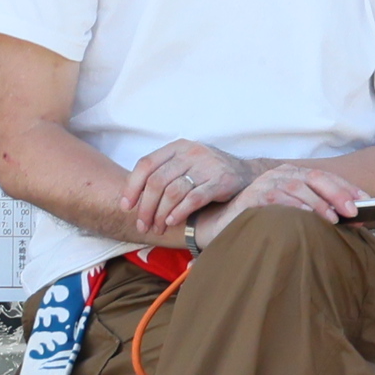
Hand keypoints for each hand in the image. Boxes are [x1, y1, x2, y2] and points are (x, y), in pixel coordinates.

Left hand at [121, 139, 241, 234]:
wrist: (249, 175)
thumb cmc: (208, 174)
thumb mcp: (185, 165)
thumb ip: (163, 174)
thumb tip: (132, 198)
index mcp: (178, 147)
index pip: (146, 164)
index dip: (132, 187)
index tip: (126, 206)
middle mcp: (191, 152)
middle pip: (157, 181)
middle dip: (145, 207)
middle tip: (143, 225)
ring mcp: (208, 165)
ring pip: (173, 192)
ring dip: (160, 214)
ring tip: (157, 228)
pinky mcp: (222, 181)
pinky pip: (194, 198)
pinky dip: (179, 212)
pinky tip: (172, 221)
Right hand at [226, 163, 374, 228]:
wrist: (223, 227)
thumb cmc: (262, 222)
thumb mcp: (293, 213)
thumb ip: (316, 211)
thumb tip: (350, 219)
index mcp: (293, 175)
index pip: (325, 177)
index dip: (347, 187)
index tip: (366, 201)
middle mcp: (280, 174)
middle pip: (315, 178)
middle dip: (338, 193)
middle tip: (354, 210)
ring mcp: (265, 183)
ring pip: (298, 188)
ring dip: (318, 203)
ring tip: (333, 219)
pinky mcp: (252, 196)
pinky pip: (277, 198)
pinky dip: (294, 207)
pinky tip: (307, 217)